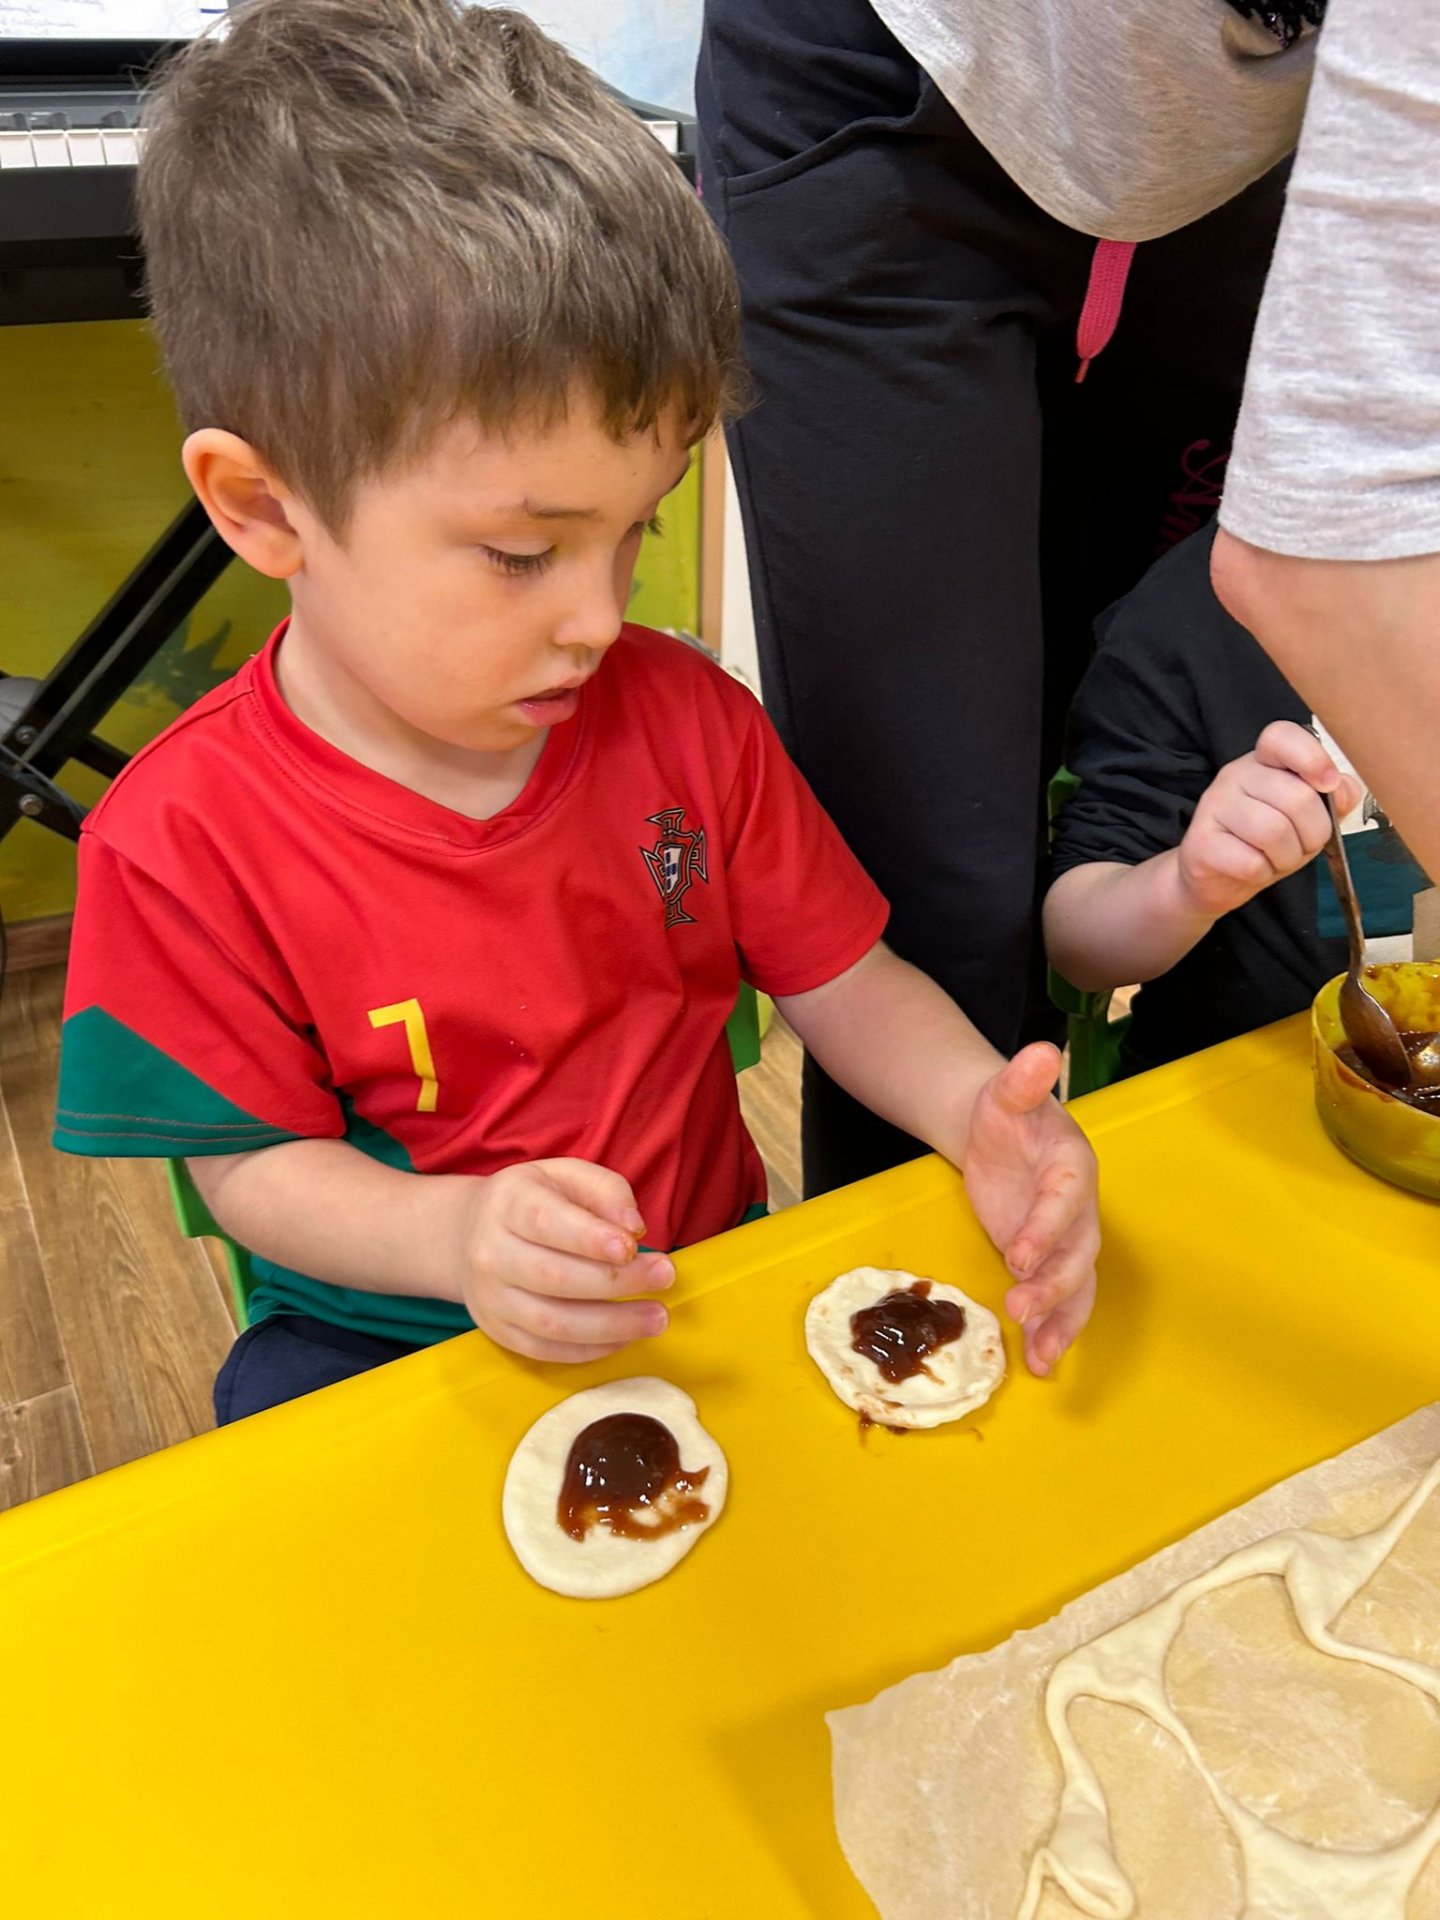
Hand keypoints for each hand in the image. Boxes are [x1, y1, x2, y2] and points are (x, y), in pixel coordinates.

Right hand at [441, 1159, 673, 1362]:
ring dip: (611, 1325)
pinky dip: (590, 1349)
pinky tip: (625, 1336)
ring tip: (656, 1317)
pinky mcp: (498, 1331)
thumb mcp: (565, 1176)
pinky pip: (545, 1351)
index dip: (591, 1239)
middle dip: (616, 1282)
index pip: (547, 1223)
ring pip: (552, 1322)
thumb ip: (605, 1191)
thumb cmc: (532, 1201)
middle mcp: (491, 1252)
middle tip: (665, 1277)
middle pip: (554, 1276)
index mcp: (508, 1204)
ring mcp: (491, 1298)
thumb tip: (635, 1227)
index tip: (633, 1247)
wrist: (468, 1234)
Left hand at [963, 1043, 1098, 1376]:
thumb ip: (1022, 1079)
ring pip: (1076, 1287)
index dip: (1046, 1229)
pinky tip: (1040, 1363)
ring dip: (1061, 1322)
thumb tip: (1040, 1050)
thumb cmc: (1004, 1111)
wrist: (998, 1130)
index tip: (1018, 1256)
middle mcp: (1077, 1208)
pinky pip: (1060, 1301)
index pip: (1064, 1201)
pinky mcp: (1048, 1260)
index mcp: (1071, 1166)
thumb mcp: (1005, 1092)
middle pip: (1077, 1254)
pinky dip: (1052, 1331)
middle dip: (1052, 1286)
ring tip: (1042, 1358)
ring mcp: (1065, 1239)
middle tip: (1020, 1308)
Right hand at [1176, 720, 1362, 920]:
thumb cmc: (1268, 844)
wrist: (1218, 879)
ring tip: (1277, 859)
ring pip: (1273, 832)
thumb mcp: (1309, 817)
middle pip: (1296, 798)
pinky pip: (1251, 861)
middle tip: (1302, 844)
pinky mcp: (1201, 842)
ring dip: (1288, 857)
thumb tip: (1342, 790)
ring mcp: (1213, 806)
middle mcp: (1235, 775)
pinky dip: (1263, 873)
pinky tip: (1254, 869)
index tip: (1328, 784)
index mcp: (1263, 761)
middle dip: (1313, 834)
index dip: (1312, 757)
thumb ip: (1334, 797)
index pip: (1281, 736)